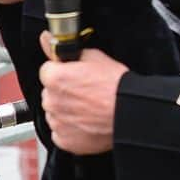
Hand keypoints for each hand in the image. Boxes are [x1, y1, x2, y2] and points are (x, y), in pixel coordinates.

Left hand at [38, 32, 127, 154]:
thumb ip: (64, 50)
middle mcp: (51, 100)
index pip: (47, 72)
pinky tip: (86, 122)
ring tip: (88, 108)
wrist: (132, 113)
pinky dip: (70, 129)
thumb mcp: (94, 57)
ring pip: (54, 112)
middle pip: (50, 93)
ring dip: (66, 111)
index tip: (73, 76)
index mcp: (55, 79)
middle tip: (85, 93)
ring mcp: (56, 121)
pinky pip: (60, 132)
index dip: (62, 73)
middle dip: (63, 92)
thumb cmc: (117, 87)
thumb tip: (47, 39)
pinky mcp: (64, 139)